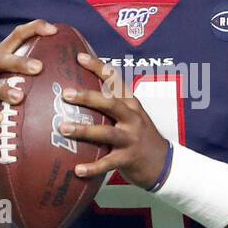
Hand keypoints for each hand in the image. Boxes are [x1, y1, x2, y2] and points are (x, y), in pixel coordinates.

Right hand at [0, 20, 56, 141]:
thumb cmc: (3, 91)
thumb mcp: (13, 76)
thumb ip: (35, 71)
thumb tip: (75, 66)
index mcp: (1, 55)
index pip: (16, 36)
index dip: (34, 29)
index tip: (54, 31)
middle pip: (1, 59)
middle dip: (19, 62)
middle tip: (39, 68)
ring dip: (3, 90)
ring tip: (19, 97)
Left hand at [57, 53, 170, 188]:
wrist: (164, 163)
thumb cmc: (141, 137)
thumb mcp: (132, 116)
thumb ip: (112, 106)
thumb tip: (79, 94)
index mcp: (131, 105)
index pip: (116, 81)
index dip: (98, 68)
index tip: (80, 57)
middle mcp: (132, 119)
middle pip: (110, 103)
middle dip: (88, 97)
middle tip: (66, 94)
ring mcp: (131, 139)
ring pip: (106, 132)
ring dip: (84, 130)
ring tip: (63, 128)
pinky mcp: (128, 159)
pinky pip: (107, 163)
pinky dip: (92, 167)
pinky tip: (77, 170)